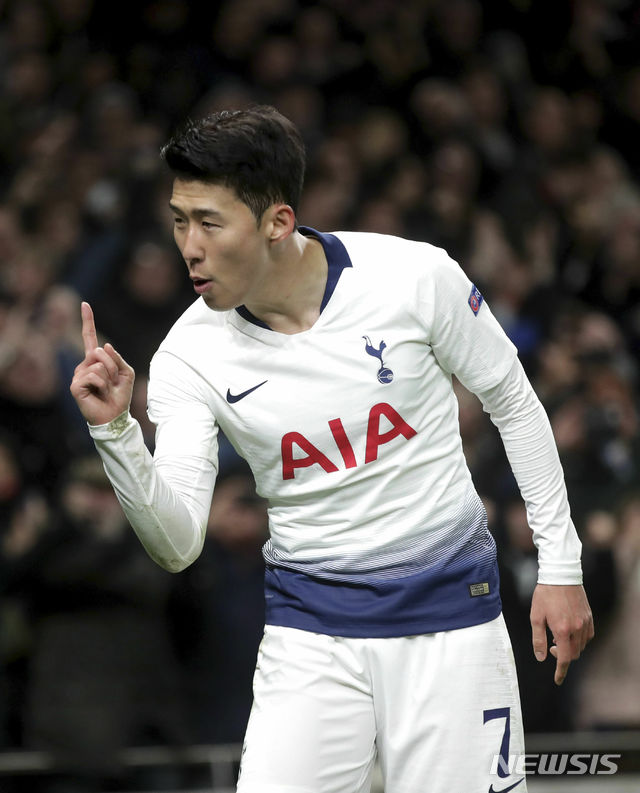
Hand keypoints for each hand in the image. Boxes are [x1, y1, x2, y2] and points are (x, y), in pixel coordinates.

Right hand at [69, 302, 134, 425]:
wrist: (115, 416)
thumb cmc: (120, 396)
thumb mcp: (126, 372)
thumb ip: (117, 357)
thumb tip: (102, 345)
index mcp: (96, 360)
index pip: (90, 337)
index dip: (88, 321)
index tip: (85, 304)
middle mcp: (84, 365)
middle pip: (99, 351)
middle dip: (113, 366)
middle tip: (113, 382)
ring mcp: (78, 375)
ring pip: (98, 364)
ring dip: (109, 378)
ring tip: (106, 390)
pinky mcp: (75, 386)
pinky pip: (94, 375)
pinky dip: (102, 385)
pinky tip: (99, 394)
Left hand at [530, 583, 593, 684]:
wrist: (560, 575)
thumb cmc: (545, 594)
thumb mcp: (536, 616)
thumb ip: (538, 638)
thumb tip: (540, 657)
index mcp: (562, 630)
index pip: (565, 658)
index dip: (561, 671)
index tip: (557, 679)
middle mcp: (577, 628)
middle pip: (574, 654)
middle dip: (563, 655)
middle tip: (552, 646)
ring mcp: (585, 622)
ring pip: (582, 646)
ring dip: (571, 647)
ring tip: (559, 635)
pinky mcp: (589, 617)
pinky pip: (587, 636)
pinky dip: (579, 639)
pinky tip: (570, 631)